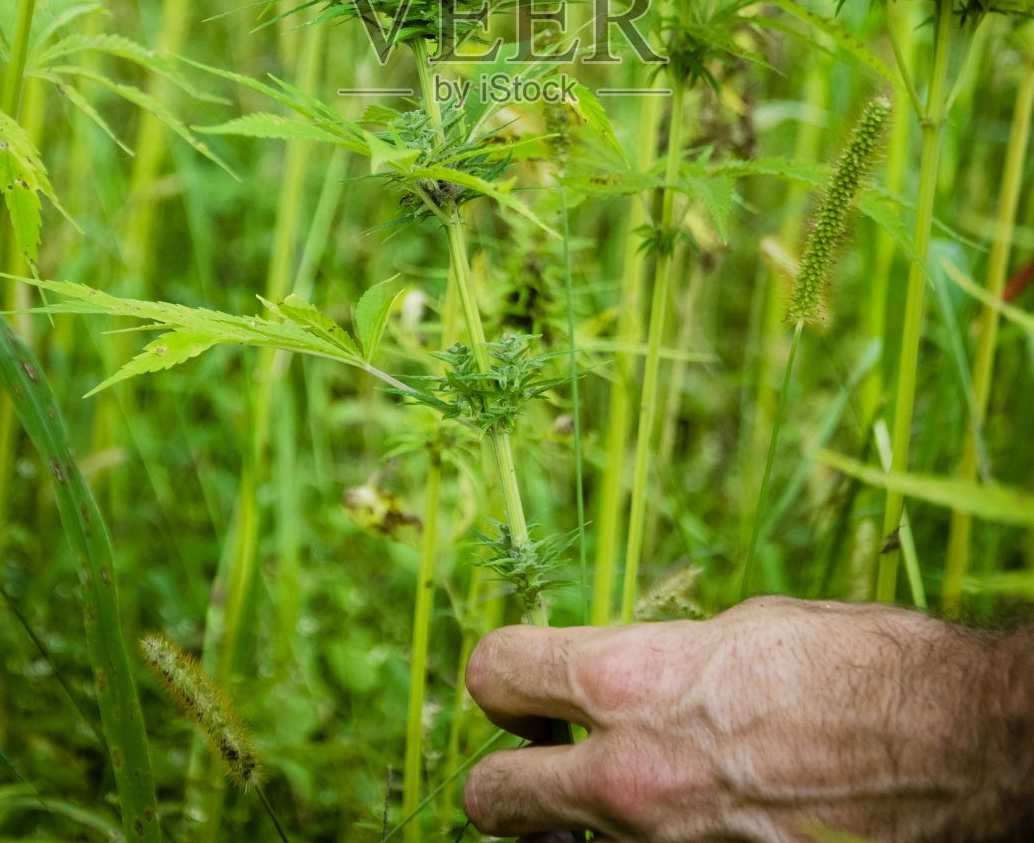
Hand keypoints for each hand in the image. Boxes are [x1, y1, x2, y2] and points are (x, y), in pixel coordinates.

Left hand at [462, 596, 1030, 841]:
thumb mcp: (744, 629)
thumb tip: (618, 683)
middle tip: (548, 759)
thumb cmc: (861, 667)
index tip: (523, 688)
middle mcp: (632, 778)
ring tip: (638, 796)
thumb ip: (658, 661)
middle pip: (487, 796)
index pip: (494, 674)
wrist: (963, 748)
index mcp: (632, 681)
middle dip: (507, 776)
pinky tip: (706, 823)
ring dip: (581, 825)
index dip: (501, 679)